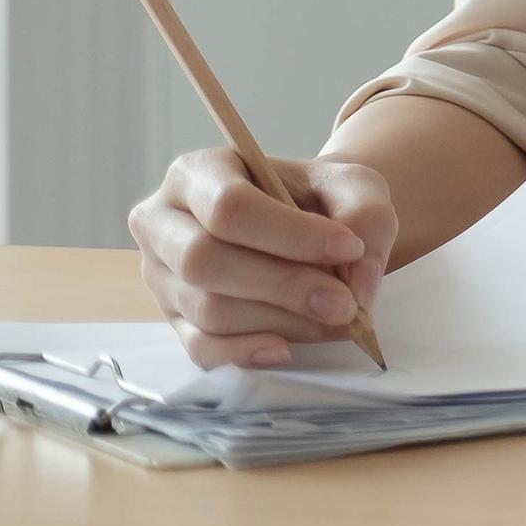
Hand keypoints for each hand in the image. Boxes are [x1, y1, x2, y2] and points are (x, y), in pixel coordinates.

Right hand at [129, 149, 395, 369]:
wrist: (303, 224)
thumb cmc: (318, 199)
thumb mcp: (353, 186)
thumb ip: (366, 218)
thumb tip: (356, 283)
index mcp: (199, 172)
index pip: (229, 206)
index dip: (290, 234)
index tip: (350, 248)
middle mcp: (162, 221)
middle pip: (204, 260)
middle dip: (283, 286)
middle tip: (345, 304)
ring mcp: (159, 274)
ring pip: (206, 308)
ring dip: (277, 321)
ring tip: (333, 320)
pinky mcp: (171, 319)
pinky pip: (199, 347)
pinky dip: (245, 353)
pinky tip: (286, 348)